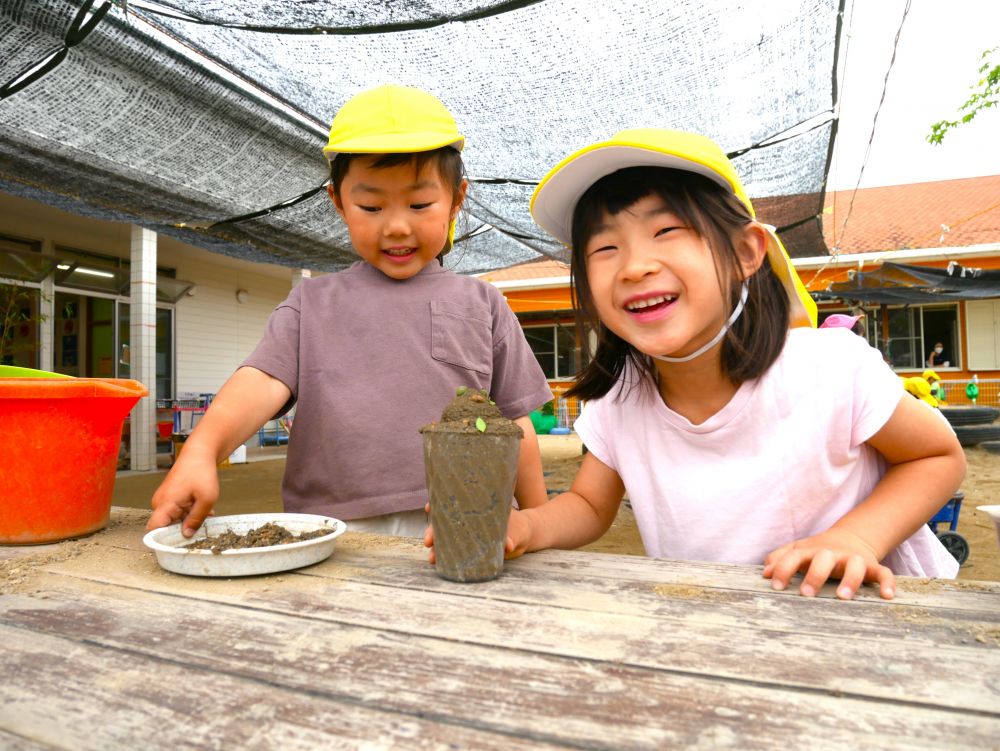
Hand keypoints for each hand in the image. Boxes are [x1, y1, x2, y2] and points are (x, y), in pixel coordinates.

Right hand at [147, 449, 219, 536]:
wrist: (199, 453)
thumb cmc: (202, 472)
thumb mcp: (206, 499)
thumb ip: (196, 519)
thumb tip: (186, 535)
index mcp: (165, 504)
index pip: (153, 529)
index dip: (162, 540)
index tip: (176, 545)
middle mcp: (160, 503)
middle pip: (165, 526)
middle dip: (182, 529)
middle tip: (200, 528)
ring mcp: (164, 499)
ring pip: (173, 519)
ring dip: (188, 520)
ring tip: (206, 514)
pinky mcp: (170, 497)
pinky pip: (176, 511)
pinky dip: (188, 512)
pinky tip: (203, 509)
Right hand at [423, 505, 532, 564]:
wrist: (524, 539)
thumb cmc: (520, 528)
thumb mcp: (518, 530)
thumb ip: (513, 537)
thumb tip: (508, 545)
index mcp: (476, 509)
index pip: (453, 503)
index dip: (438, 504)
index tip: (428, 507)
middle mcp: (468, 520)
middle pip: (445, 523)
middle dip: (433, 531)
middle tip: (428, 541)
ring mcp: (467, 535)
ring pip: (446, 539)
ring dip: (436, 548)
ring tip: (431, 559)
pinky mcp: (470, 549)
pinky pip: (454, 552)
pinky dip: (444, 557)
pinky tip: (436, 563)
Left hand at [763, 528, 895, 599]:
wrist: (850, 538)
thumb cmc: (817, 551)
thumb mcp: (797, 551)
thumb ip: (780, 559)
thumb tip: (764, 573)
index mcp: (811, 550)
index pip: (794, 557)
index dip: (783, 569)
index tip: (775, 587)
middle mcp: (832, 553)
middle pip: (824, 558)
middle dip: (814, 574)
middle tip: (806, 594)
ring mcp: (853, 559)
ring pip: (855, 564)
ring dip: (850, 579)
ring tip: (843, 597)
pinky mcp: (872, 566)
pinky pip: (884, 573)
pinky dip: (887, 583)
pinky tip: (887, 596)